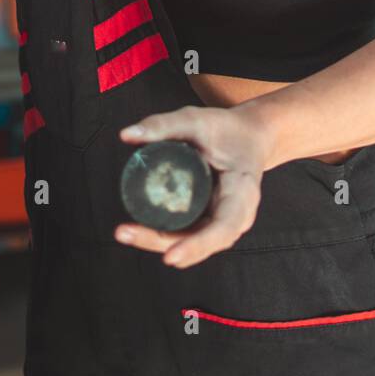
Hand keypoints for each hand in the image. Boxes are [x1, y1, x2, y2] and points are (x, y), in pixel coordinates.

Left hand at [115, 104, 269, 267]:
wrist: (249, 137)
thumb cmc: (228, 129)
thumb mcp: (199, 119)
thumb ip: (164, 125)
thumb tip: (126, 135)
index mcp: (243, 193)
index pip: (223, 228)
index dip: (197, 245)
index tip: (170, 256)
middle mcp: (237, 216)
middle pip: (200, 242)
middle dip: (161, 242)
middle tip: (126, 232)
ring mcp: (222, 222)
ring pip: (190, 243)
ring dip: (157, 242)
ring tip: (125, 233)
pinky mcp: (208, 221)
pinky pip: (186, 234)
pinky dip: (162, 235)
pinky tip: (137, 231)